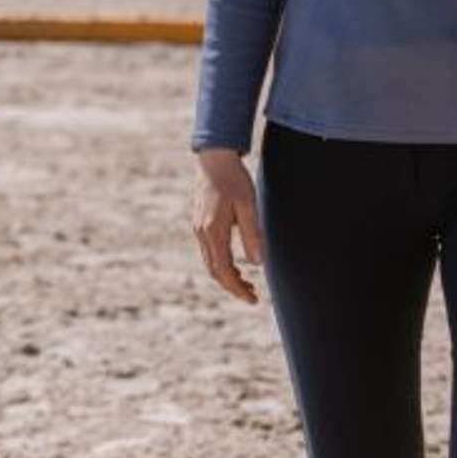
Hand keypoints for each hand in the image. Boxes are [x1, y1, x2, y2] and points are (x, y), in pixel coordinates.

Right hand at [192, 149, 264, 302]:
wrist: (214, 157)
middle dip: (233, 287)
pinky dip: (221, 263)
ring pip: (210, 262)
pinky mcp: (199, 223)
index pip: (223, 271)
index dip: (237, 289)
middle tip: (253, 295)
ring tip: (247, 282)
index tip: (253, 300)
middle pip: (214, 271)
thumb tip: (258, 263)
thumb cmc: (234, 179)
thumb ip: (252, 234)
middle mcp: (202, 233)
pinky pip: (209, 252)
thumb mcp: (248, 205)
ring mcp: (198, 228)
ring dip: (227, 276)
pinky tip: (236, 262)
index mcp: (213, 231)